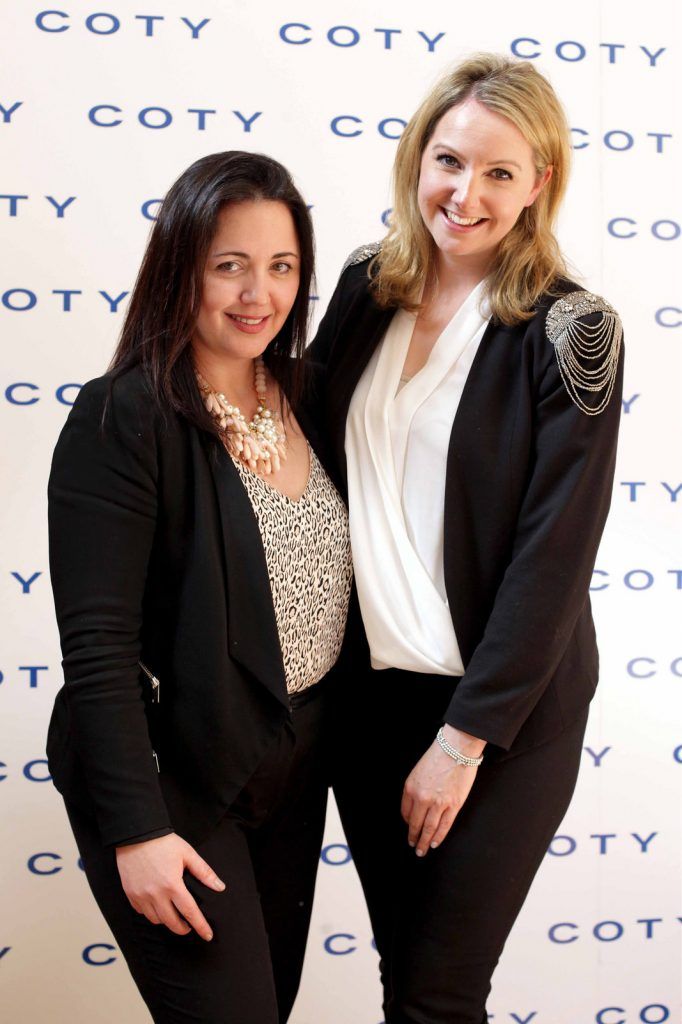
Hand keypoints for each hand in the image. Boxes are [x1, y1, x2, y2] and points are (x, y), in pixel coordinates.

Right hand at [115, 833, 225, 939]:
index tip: (207, 935)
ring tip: (173, 914)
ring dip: (167, 921)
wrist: (136, 834)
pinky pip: (142, 912)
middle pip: (171, 922)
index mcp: (173, 885)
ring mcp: (141, 896)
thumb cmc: (163, 843)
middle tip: (189, 926)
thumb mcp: (188, 854)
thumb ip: (204, 872)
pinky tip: (157, 905)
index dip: (200, 926)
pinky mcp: (130, 894)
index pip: (190, 912)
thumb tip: (220, 887)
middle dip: (183, 928)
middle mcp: (156, 894)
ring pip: (156, 920)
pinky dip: (151, 913)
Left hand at [400, 726, 484, 856]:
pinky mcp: (453, 805)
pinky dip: (439, 836)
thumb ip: (416, 789)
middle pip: (415, 824)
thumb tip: (417, 806)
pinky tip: (435, 843)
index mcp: (410, 787)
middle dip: (414, 837)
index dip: (407, 822)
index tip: (410, 827)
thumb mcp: (418, 771)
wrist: (456, 748)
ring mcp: (438, 803)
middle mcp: (422, 798)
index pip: (405, 812)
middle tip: (413, 846)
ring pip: (429, 828)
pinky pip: (444, 826)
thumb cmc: (438, 756)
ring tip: (422, 850)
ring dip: (424, 842)